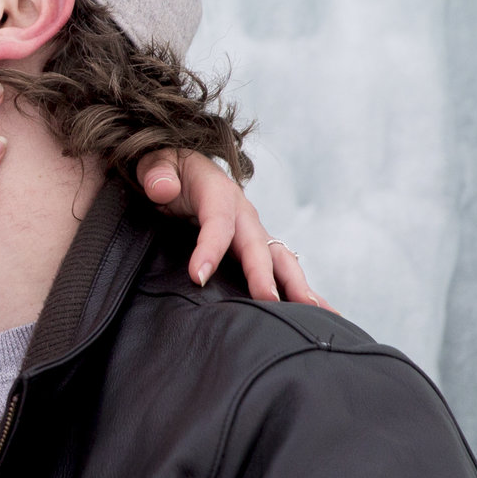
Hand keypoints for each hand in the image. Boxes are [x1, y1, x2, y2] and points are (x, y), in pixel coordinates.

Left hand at [135, 151, 327, 306]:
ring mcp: (254, 232)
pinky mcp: (257, 248)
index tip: (197, 277)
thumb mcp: (155, 163)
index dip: (210, 248)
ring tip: (315, 313)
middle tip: (269, 302)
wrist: (184, 171)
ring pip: (280, 260)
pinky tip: (321, 313)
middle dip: (264, 274)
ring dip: (297, 286)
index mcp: (218, 192)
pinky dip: (302, 291)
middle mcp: (243, 214)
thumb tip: (162, 187)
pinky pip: (281, 270)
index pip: (217, 222)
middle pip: (257, 245)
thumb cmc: (169, 170)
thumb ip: (157, 173)